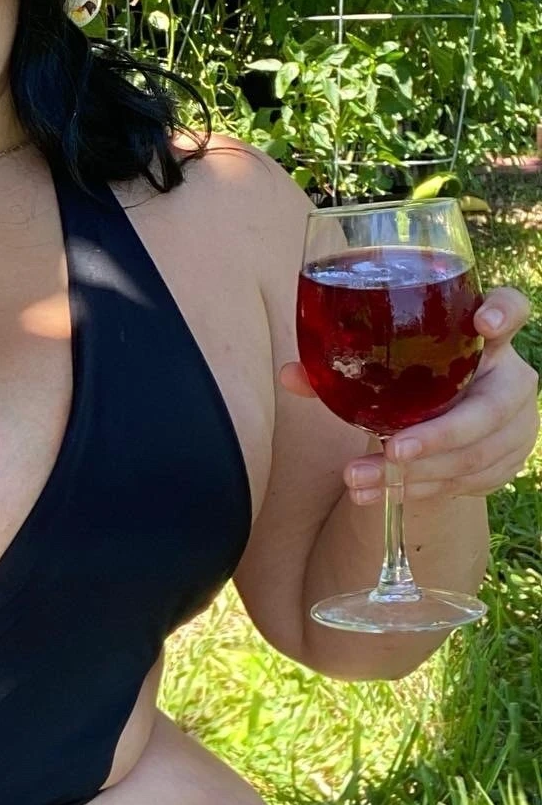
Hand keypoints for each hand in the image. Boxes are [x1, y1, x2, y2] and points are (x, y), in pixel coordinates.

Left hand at [280, 286, 539, 503]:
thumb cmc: (413, 385)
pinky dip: (423, 491)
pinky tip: (383, 494)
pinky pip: (468, 482)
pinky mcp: (508, 461)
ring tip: (362, 480)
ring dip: (418, 474)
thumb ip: (340, 369)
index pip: (511, 310)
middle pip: (490, 408)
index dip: (503, 312)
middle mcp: (508, 378)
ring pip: (475, 454)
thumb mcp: (387, 372)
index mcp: (482, 339)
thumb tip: (290, 374)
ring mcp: (515, 423)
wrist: (445, 428)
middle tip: (394, 450)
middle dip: (441, 434)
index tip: (483, 321)